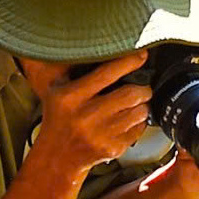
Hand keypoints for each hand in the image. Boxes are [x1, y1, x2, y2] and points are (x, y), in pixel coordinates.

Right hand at [35, 53, 153, 179]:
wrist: (57, 157)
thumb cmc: (58, 117)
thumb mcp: (55, 89)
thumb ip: (68, 65)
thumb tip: (92, 41)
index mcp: (70, 97)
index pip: (107, 73)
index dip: (129, 61)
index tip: (142, 55)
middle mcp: (85, 116)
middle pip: (130, 94)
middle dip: (143, 88)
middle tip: (143, 85)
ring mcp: (100, 135)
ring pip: (139, 113)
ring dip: (143, 105)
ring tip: (138, 102)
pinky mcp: (111, 149)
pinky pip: (138, 130)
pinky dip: (139, 123)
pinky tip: (130, 119)